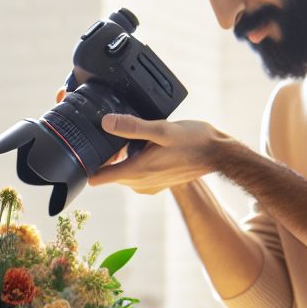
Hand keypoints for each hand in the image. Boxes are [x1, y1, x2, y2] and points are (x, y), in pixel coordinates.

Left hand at [87, 115, 226, 194]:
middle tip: (111, 131)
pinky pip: (136, 172)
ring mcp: (148, 185)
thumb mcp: (162, 129)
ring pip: (122, 171)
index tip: (86, 146)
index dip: (88, 162)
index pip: (97, 178)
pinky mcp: (156, 183)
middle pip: (108, 172)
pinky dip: (135, 159)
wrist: (220, 155)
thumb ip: (132, 126)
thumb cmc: (195, 141)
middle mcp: (139, 183)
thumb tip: (105, 122)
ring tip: (131, 136)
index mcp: (137, 172)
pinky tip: (145, 144)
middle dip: (106, 154)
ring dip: (121, 156)